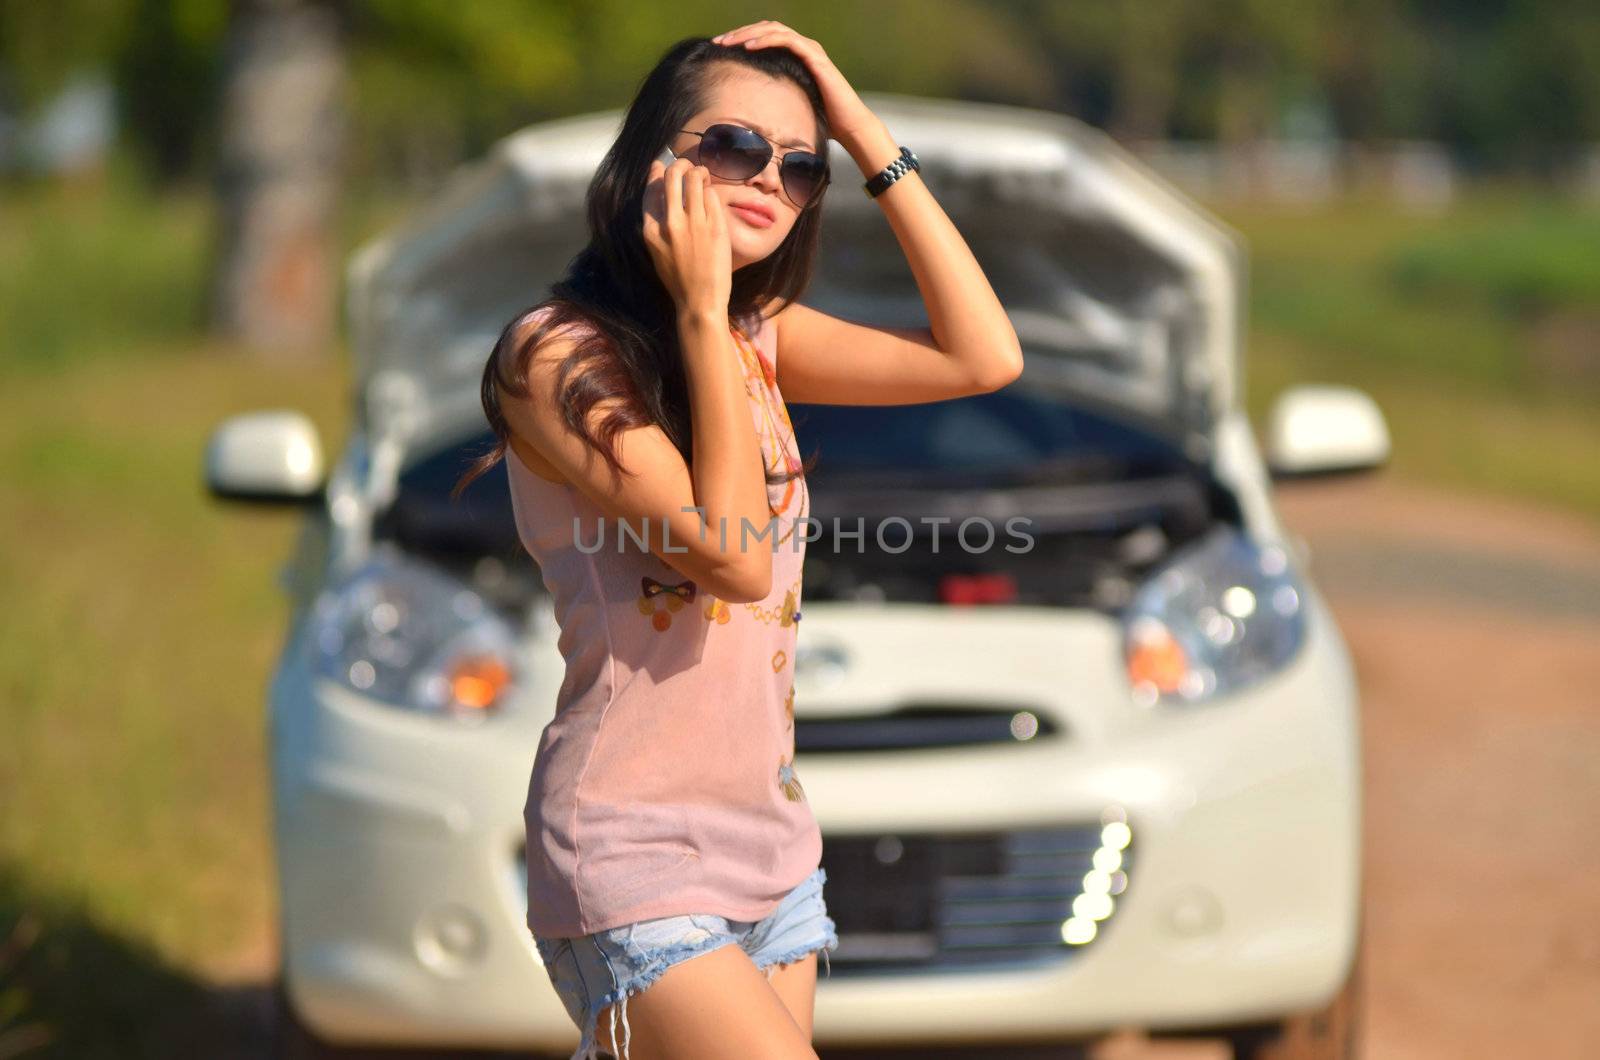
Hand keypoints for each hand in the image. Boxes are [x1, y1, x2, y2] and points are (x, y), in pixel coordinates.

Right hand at [641, 155, 731, 315]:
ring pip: (695, 179)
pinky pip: (712, 196)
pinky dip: (712, 193)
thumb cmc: (679, 280)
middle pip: (673, 175)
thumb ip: (657, 224)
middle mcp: (670, 223)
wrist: (699, 302)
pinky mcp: (714, 226)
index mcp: (651, 230)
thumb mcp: (657, 251)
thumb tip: (663, 195)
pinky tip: (712, 197)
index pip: (651, 189)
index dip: (656, 172)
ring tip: (704, 178)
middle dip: (682, 164)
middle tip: (689, 167)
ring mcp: (694, 223)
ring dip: (701, 173)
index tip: (661, 165)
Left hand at [710, 21, 882, 147]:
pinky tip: (749, 47)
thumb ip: (775, 98)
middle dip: (740, 33)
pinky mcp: (816, 57)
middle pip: (766, 28)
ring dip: (748, 33)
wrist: (849, 126)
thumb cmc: (823, 120)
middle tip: (718, 42)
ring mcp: (811, 50)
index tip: (720, 49)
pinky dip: (766, 40)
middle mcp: (804, 47)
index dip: (742, 38)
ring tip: (728, 42)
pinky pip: (787, 40)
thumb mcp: (790, 105)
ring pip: (774, 29)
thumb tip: (747, 109)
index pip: (765, 37)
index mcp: (797, 56)